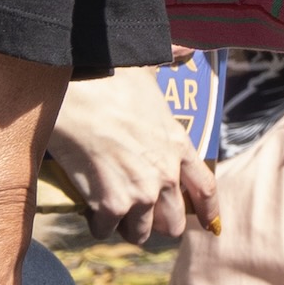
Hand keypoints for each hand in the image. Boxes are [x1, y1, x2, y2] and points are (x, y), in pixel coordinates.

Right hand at [38, 67, 219, 246]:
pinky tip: (87, 207)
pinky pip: (105, 231)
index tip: (210, 225)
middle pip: (174, 223)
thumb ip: (171, 65)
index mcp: (178, 146)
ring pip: (142, 234)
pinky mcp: (111, 205)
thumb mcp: (148, 71)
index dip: (208, 211)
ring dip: (127, 226)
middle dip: (157, 221)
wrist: (73, 93)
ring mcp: (141, 193)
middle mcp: (166, 175)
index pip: (205, 188)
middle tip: (138, 212)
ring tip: (111, 211)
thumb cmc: (108, 78)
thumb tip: (186, 51)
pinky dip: (96, 224)